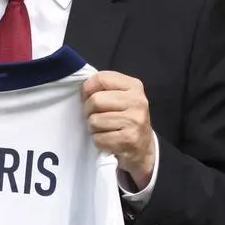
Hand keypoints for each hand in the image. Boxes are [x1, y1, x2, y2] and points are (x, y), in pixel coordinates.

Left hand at [82, 71, 155, 186]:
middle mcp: (137, 101)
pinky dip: (98, 141)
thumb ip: (103, 87)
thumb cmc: (125, 117)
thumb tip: (82, 88)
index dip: (87, 89)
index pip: (101, 78)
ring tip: (103, 129)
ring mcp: (135, 121)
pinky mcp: (130, 140)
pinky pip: (99, 138)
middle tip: (95, 116)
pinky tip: (108, 139)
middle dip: (89, 111)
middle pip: (95, 100)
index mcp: (133, 86)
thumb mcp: (120, 96)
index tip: (88, 98)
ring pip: (95, 121)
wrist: (142, 146)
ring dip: (93, 128)